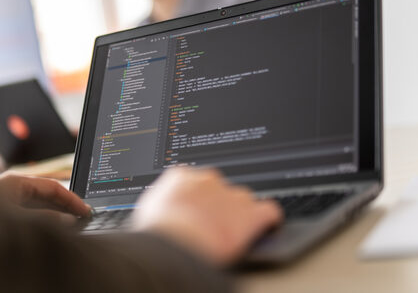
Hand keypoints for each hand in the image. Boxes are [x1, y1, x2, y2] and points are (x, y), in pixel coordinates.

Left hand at [0, 173, 91, 224]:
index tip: (85, 211)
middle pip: (45, 195)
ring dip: (53, 216)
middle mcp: (10, 189)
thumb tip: (67, 220)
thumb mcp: (17, 218)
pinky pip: (27, 215)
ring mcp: (4, 201)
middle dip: (64, 207)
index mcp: (15, 182)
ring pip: (37, 207)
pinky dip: (41, 222)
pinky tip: (48, 232)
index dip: (72, 199)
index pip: (52, 186)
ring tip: (69, 228)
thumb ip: (45, 219)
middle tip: (82, 220)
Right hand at [132, 167, 281, 265]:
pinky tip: (266, 227)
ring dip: (239, 215)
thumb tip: (163, 208)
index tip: (197, 210)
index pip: (195, 181)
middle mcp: (209, 180)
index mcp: (182, 177)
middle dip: (218, 206)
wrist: (175, 242)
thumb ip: (163, 201)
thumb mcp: (149, 208)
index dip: (198, 199)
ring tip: (231, 233)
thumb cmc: (158, 231)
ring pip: (243, 201)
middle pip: (221, 190)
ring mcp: (232, 195)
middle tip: (211, 226)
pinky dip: (268, 220)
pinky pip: (268, 211)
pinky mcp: (251, 213)